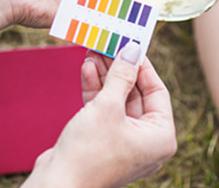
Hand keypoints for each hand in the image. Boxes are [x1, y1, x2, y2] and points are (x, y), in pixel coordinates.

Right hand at [27, 44, 176, 187]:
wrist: (58, 184)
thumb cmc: (88, 153)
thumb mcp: (108, 106)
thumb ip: (121, 76)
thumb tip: (132, 50)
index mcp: (160, 137)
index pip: (157, 91)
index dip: (143, 66)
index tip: (132, 45)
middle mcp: (147, 142)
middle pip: (136, 95)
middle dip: (120, 69)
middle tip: (110, 46)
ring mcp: (125, 144)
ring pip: (118, 102)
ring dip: (106, 77)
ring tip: (94, 52)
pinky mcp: (105, 144)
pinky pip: (106, 112)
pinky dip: (97, 93)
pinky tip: (88, 70)